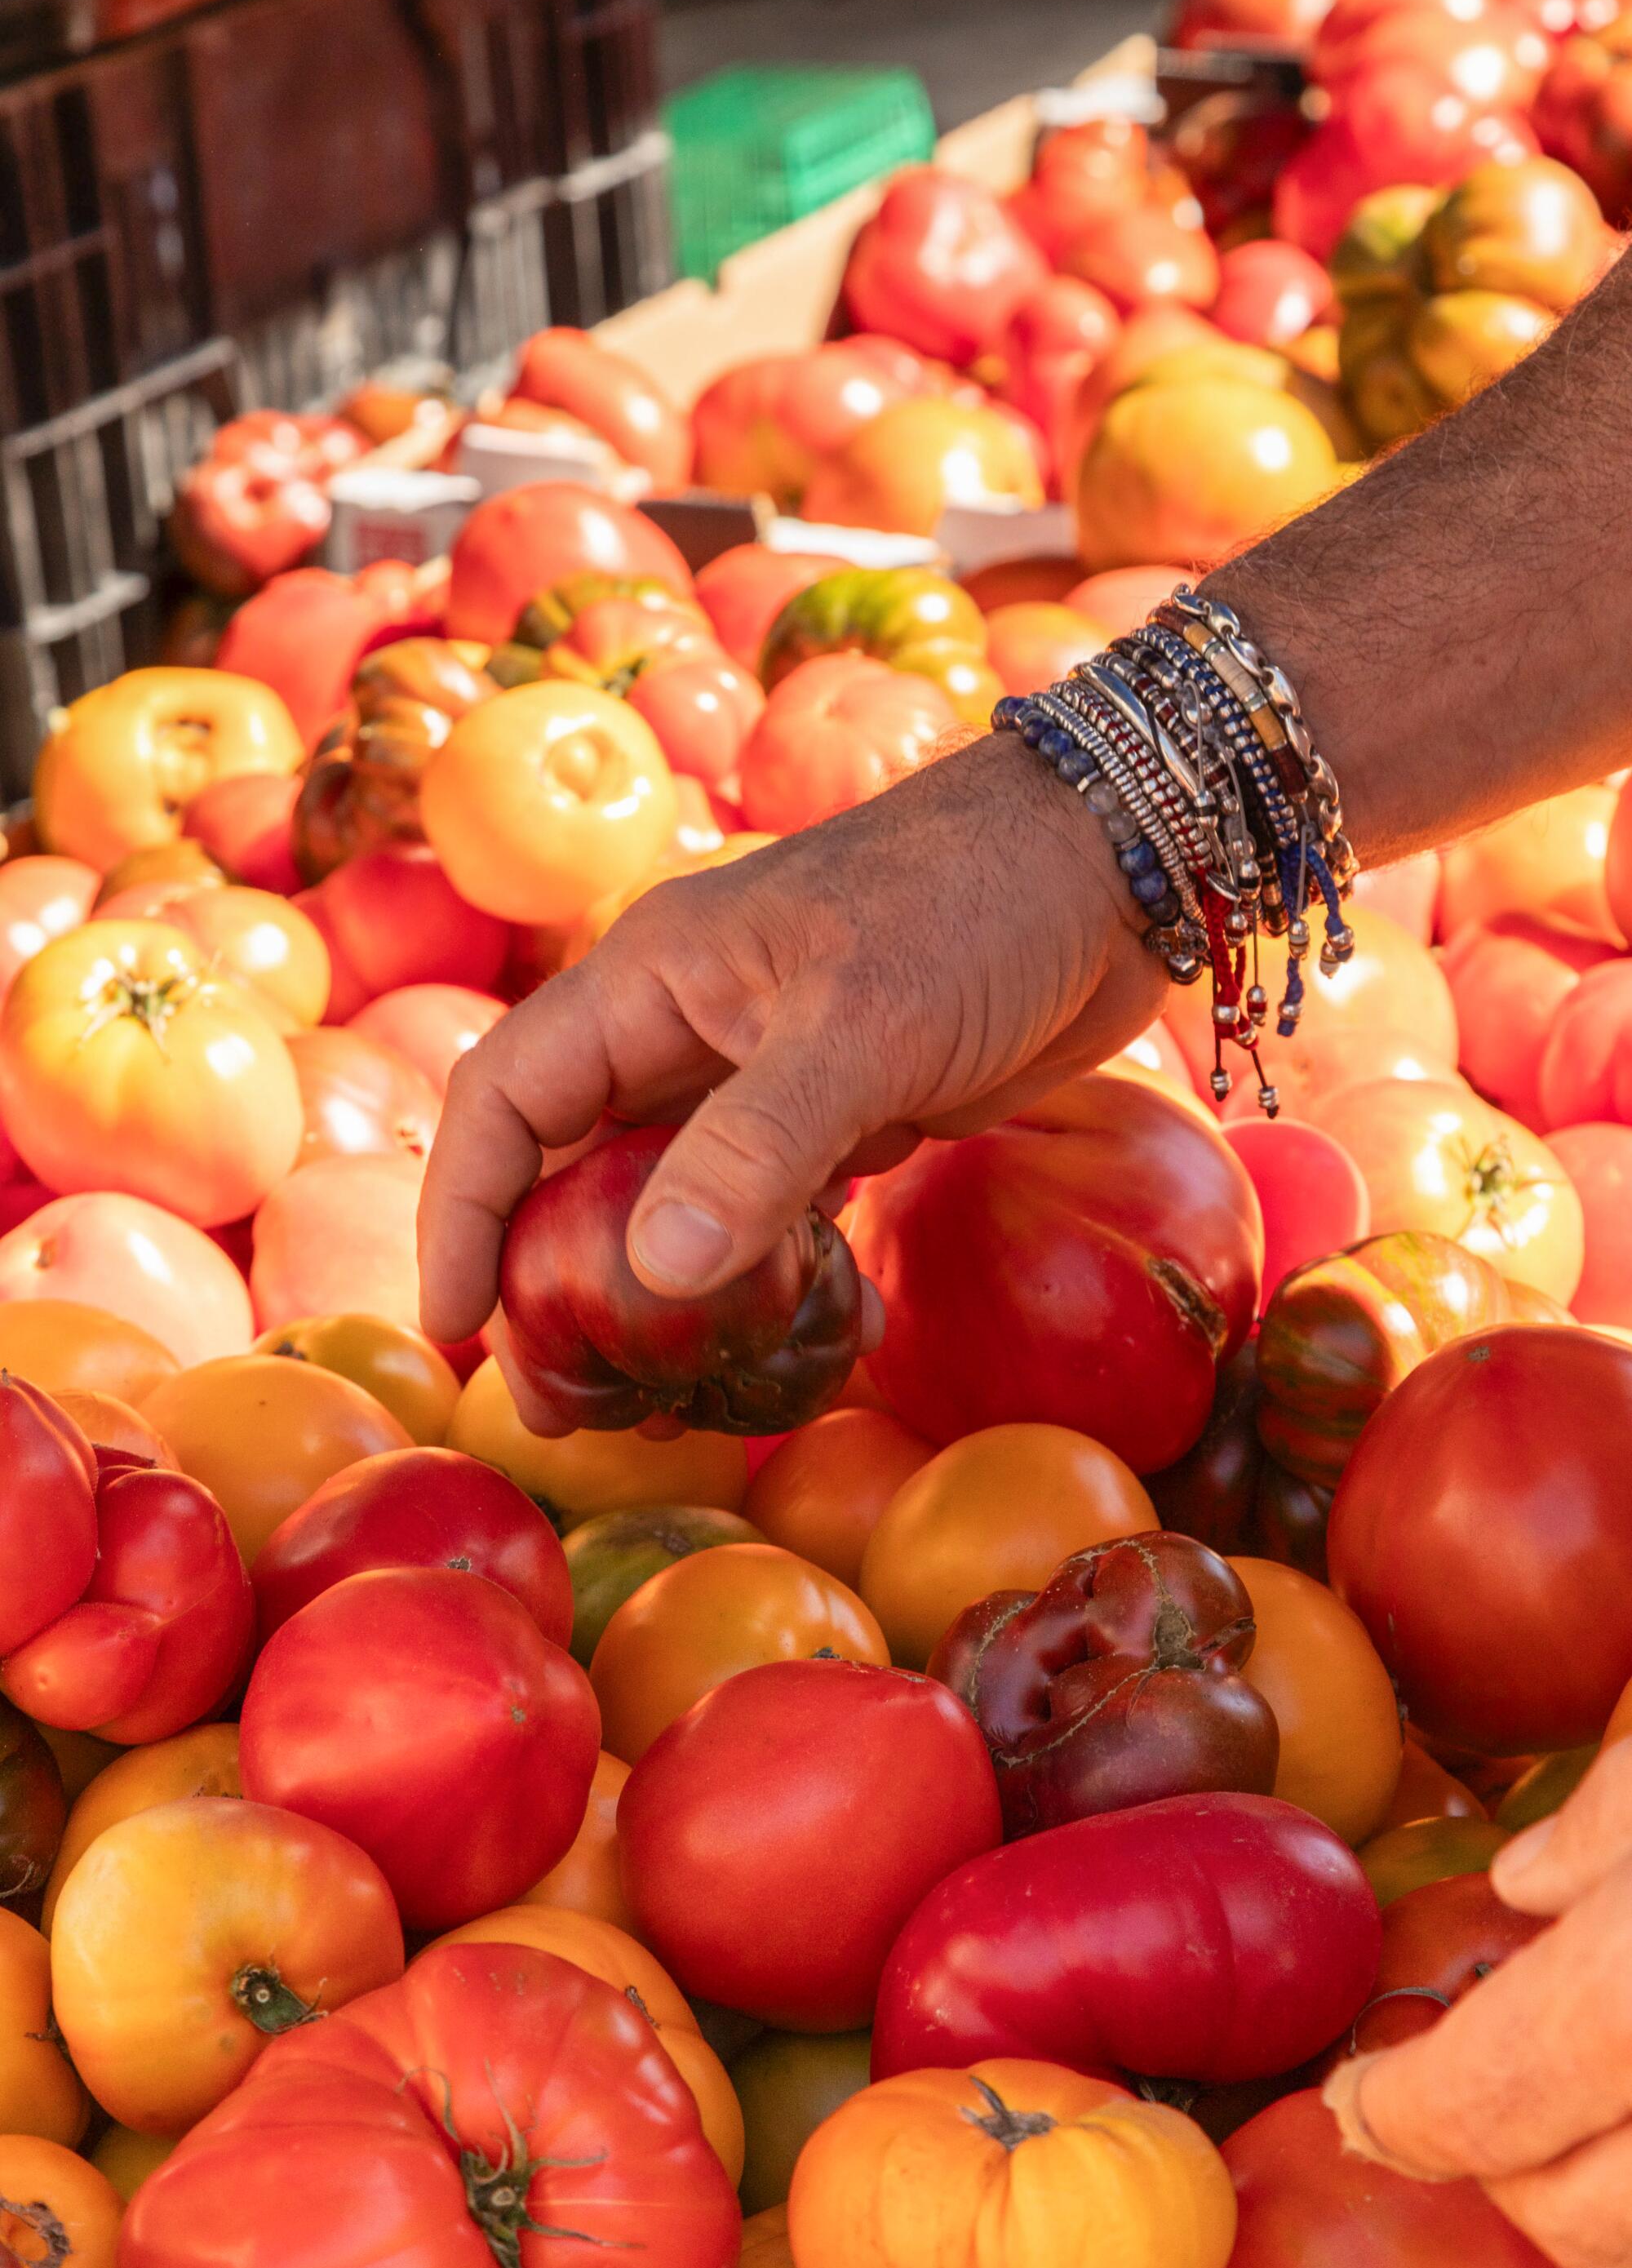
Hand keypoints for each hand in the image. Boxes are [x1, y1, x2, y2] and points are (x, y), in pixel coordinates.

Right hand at [417, 730, 1164, 1401]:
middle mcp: (690, 1026)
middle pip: (577, 1166)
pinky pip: (775, 1208)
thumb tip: (655, 1273)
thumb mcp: (861, 1025)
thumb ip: (755, 1146)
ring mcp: (767, 1069)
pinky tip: (809, 1344)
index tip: (457, 1322)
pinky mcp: (847, 1107)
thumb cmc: (976, 906)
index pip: (509, 1098)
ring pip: (675, 1198)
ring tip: (663, 1405)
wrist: (1119, 862)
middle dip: (558, 1285)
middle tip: (568, 1403)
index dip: (466, 1212)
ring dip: (664, 1299)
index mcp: (652, 980)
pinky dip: (774, 1277)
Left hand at [1324, 1736, 1631, 2267]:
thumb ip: (1599, 1828)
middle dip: (1497, 2173)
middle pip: (1581, 2215)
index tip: (1354, 2101)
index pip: (1493, 2100)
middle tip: (1446, 2100)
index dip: (1402, 2112)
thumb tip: (1523, 1883)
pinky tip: (1617, 2064)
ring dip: (1587, 2178)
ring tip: (1547, 2084)